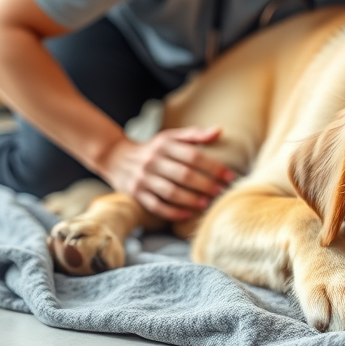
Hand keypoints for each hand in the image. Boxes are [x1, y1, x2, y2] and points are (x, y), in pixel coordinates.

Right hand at [100, 126, 235, 219]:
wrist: (115, 157)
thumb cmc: (152, 149)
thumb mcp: (170, 137)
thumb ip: (194, 135)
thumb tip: (220, 131)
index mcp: (164, 145)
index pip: (193, 156)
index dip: (213, 167)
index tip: (229, 176)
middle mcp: (153, 161)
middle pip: (184, 175)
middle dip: (206, 185)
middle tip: (221, 192)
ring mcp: (143, 178)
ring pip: (171, 192)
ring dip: (191, 200)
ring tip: (207, 204)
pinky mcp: (136, 194)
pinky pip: (156, 206)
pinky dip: (173, 212)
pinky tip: (188, 214)